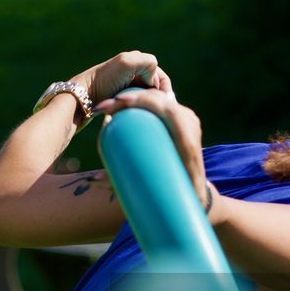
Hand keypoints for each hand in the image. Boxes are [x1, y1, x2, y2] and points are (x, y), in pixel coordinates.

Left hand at [71, 50, 173, 104]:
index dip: (164, 90)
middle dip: (157, 99)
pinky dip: (141, 109)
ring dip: (149, 105)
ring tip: (147, 114)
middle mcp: (135, 72)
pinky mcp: (123, 98)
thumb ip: (147, 63)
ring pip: (149, 98)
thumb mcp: (127, 63)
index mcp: (138, 61)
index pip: (161, 78)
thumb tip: (155, 81)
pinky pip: (139, 105)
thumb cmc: (104, 80)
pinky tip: (139, 115)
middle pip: (156, 89)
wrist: (83, 96)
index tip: (163, 104)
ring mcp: (129, 86)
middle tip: (155, 111)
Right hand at [92, 88, 214, 215]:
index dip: (142, 102)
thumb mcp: (154, 191)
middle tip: (105, 106)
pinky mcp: (182, 117)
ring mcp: (188, 119)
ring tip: (111, 104)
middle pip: (160, 100)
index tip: (118, 103)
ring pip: (159, 97)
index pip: (167, 111)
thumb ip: (124, 186)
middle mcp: (190, 125)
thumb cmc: (173, 194)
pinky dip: (143, 99)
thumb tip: (92, 180)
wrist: (197, 189)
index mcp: (187, 141)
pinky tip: (125, 99)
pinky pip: (162, 102)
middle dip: (130, 97)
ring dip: (134, 96)